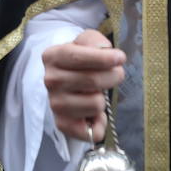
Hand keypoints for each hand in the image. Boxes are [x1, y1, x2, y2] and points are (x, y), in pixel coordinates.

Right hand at [42, 28, 125, 142]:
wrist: (67, 82)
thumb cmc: (81, 61)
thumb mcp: (86, 42)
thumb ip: (94, 40)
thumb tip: (104, 51)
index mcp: (53, 57)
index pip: (78, 57)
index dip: (103, 58)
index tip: (120, 58)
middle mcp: (50, 81)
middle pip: (93, 80)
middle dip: (113, 76)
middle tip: (114, 75)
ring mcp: (55, 104)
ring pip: (96, 103)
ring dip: (103, 99)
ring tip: (96, 93)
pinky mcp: (62, 124)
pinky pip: (92, 130)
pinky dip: (100, 123)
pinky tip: (94, 113)